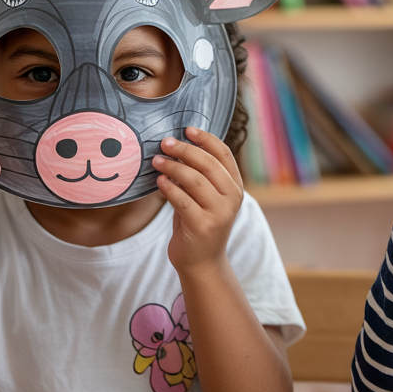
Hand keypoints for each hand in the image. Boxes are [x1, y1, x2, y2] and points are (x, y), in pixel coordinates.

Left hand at [153, 127, 243, 271]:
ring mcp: (219, 213)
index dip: (206, 139)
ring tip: (156, 161)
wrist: (201, 262)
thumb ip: (200, 175)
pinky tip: (159, 181)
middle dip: (185, 150)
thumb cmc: (199, 223)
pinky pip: (182, 200)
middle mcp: (232, 198)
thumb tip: (177, 146)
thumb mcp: (206, 197)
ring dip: (173, 167)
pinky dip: (169, 188)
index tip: (187, 129)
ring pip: (195, 181)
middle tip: (165, 143)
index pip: (223, 154)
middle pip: (208, 164)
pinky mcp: (202, 226)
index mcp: (235, 186)